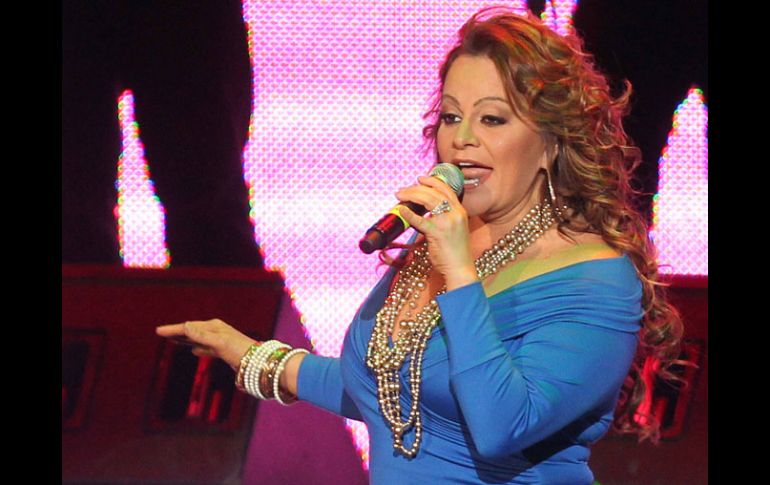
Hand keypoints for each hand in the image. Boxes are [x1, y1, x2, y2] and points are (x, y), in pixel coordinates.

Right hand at [155, 319, 256, 369]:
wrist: (257, 362)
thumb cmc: (238, 350)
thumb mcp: (218, 342)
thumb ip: (201, 335)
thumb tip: (185, 326)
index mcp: (213, 326)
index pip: (188, 326)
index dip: (173, 329)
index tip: (158, 331)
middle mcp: (216, 331)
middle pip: (192, 330)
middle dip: (178, 332)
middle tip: (162, 333)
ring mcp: (219, 341)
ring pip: (198, 339)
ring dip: (186, 339)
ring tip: (174, 340)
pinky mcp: (223, 351)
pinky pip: (206, 348)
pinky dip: (199, 348)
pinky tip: (193, 350)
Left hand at [396, 175, 477, 289]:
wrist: (460, 268)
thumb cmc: (455, 252)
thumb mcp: (453, 229)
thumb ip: (442, 219)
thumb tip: (422, 213)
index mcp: (460, 211)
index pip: (446, 189)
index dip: (432, 181)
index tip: (420, 178)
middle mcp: (456, 213)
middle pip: (434, 192)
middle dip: (416, 188)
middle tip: (403, 190)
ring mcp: (447, 222)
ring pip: (428, 200)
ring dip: (411, 195)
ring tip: (400, 195)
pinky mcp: (438, 233)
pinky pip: (420, 220)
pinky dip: (409, 213)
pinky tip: (402, 210)